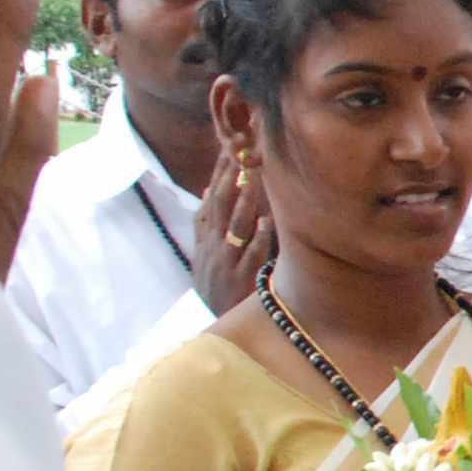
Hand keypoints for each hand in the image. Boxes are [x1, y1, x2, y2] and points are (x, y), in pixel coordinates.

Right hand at [191, 146, 274, 311]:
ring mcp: (224, 263)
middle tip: (240, 148)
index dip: (219, 171)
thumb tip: (209, 189)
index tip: (229, 145)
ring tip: (253, 176)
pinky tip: (266, 221)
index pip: (211, 197)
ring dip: (244, 200)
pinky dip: (257, 239)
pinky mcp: (238, 280)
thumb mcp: (204, 253)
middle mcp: (212, 246)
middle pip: (220, 205)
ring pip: (234, 226)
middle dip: (230, 176)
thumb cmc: (217, 284)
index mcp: (205, 237)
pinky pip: (250, 256)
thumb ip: (207, 222)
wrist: (215, 325)